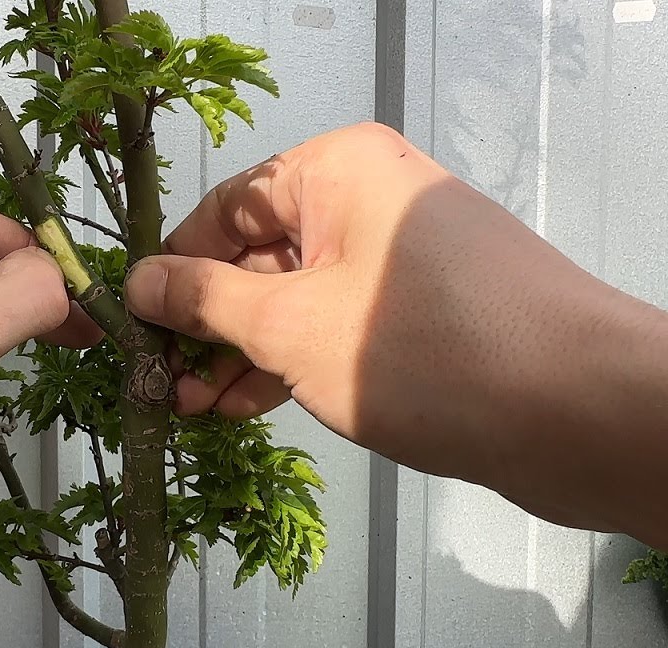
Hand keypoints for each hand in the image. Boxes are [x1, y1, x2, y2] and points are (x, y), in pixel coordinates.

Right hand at [124, 122, 667, 541]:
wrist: (579, 411)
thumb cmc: (419, 349)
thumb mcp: (288, 326)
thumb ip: (204, 302)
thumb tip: (136, 283)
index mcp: (336, 170)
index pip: (224, 206)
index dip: (172, 268)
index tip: (134, 328)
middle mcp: (367, 199)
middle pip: (258, 256)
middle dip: (205, 325)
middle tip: (163, 386)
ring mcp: (398, 258)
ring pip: (295, 299)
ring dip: (240, 355)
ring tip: (195, 412)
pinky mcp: (422, 313)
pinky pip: (334, 326)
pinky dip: (290, 364)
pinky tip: (247, 409)